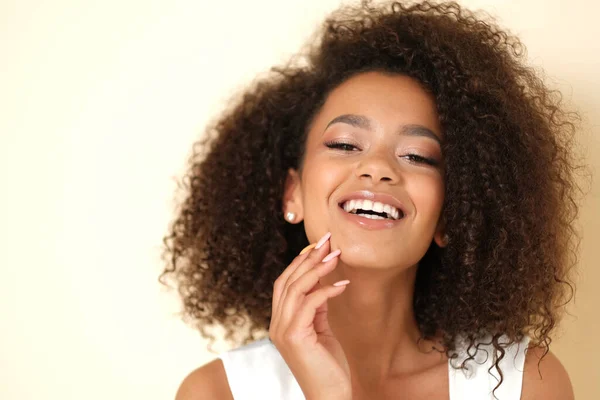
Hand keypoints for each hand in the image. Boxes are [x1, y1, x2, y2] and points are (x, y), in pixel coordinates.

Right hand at [269, 232, 351, 399]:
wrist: (329, 397)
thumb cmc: (328, 367)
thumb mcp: (321, 330)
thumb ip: (316, 309)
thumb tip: (322, 284)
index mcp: (280, 321)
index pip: (284, 283)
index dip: (299, 262)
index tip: (318, 246)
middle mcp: (276, 324)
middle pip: (287, 281)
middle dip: (308, 258)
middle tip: (328, 241)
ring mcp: (283, 331)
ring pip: (295, 289)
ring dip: (317, 269)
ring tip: (336, 256)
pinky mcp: (295, 337)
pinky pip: (309, 304)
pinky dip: (326, 291)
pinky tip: (342, 285)